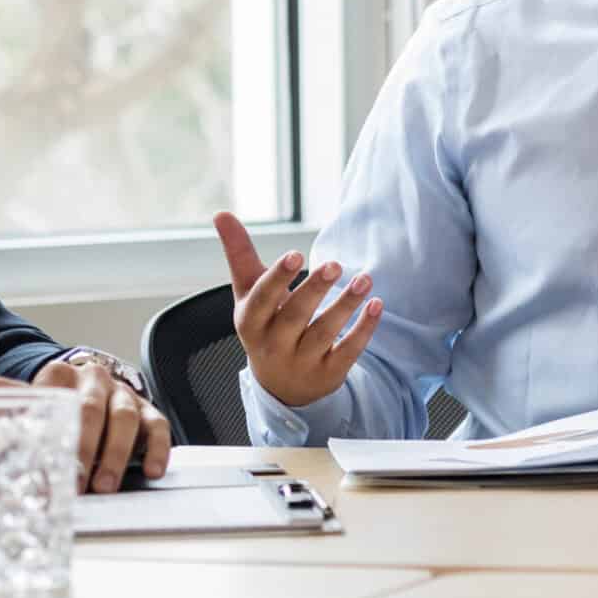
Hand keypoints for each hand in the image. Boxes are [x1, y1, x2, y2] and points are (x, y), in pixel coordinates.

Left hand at [33, 357, 171, 492]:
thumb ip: (14, 429)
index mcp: (58, 375)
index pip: (55, 401)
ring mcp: (122, 393)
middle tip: (77, 482)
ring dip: (115, 455)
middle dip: (84, 449)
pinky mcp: (147, 409)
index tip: (44, 466)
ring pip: (125, 418)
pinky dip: (158, 449)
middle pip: (90, 410)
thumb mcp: (30, 410)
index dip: (50, 436)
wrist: (83, 386)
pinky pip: (158, 425)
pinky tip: (153, 471)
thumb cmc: (53, 411)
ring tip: (105, 486)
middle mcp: (93, 379)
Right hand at [214, 212, 383, 408]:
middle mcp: (274, 345)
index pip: (263, 299)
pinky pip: (348, 352)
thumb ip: (239, 253)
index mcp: (251, 322)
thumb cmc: (264, 324)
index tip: (296, 253)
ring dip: (346, 305)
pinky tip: (376, 305)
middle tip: (335, 264)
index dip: (278, 277)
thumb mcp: (248, 292)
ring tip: (365, 279)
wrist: (279, 385)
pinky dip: (363, 330)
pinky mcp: (328, 375)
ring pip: (325, 332)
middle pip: (295, 315)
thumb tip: (221, 213)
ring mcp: (302, 362)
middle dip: (315, 289)